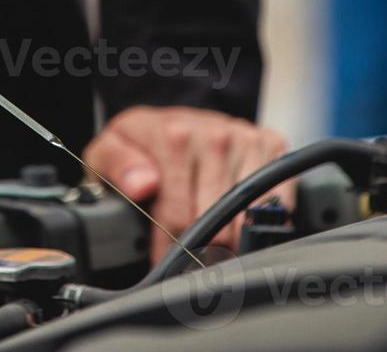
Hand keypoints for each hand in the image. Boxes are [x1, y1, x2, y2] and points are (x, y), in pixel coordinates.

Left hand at [82, 105, 292, 262]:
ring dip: (231, 240)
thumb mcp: (108, 150)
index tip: (162, 266)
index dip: (169, 250)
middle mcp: (215, 135)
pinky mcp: (271, 145)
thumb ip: (116, 165)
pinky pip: (278, 202)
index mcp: (174, 137)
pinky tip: (239, 224)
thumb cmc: (140, 144)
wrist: (171, 119)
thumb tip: (142, 184)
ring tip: (213, 247)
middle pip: (217, 223)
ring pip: (247, 218)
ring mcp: (246, 139)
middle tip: (189, 261)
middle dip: (201, 250)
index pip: (179, 216)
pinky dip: (261, 221)